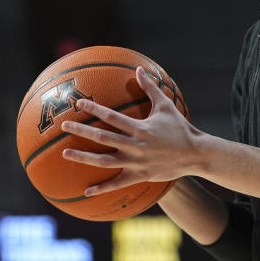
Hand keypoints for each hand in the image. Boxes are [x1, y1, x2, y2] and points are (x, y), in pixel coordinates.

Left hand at [60, 66, 203, 196]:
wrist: (195, 154)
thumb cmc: (180, 128)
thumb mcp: (166, 106)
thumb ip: (150, 88)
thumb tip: (139, 70)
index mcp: (139, 128)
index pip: (111, 117)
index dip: (94, 109)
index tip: (79, 104)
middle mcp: (135, 145)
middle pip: (102, 138)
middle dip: (81, 131)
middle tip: (64, 126)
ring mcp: (136, 162)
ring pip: (104, 161)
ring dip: (83, 157)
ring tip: (65, 153)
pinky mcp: (139, 176)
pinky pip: (117, 183)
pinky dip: (101, 188)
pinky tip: (86, 191)